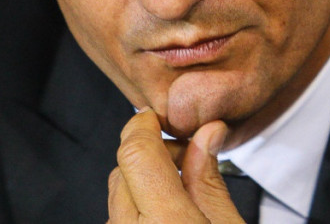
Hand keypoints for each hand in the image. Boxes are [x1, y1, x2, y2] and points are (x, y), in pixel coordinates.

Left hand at [108, 109, 245, 222]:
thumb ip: (210, 182)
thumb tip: (207, 133)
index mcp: (166, 222)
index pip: (137, 153)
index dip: (144, 125)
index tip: (155, 117)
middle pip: (125, 170)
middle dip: (152, 155)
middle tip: (187, 158)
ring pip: (119, 193)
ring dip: (143, 181)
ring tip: (180, 190)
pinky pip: (119, 215)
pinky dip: (138, 205)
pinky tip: (165, 214)